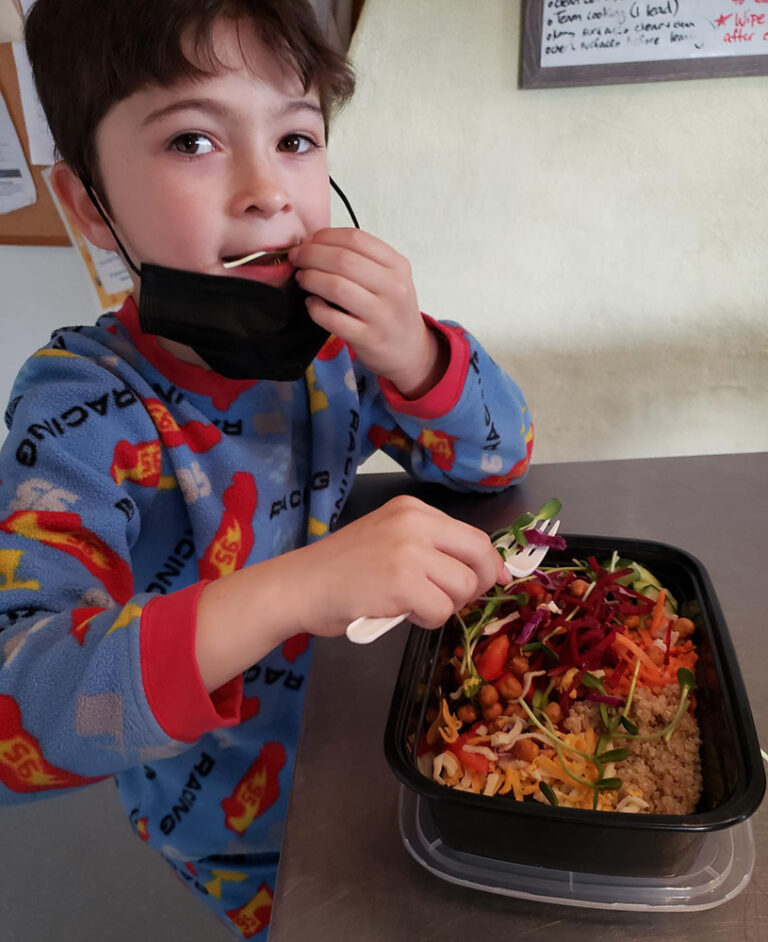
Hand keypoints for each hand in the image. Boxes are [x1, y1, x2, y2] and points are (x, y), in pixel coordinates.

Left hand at [289, 229, 446, 396]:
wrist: (409, 350)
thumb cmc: (390, 309)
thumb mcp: (389, 278)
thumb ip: (360, 259)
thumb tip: (313, 242)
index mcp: (397, 265)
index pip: (355, 238)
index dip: (325, 236)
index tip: (307, 241)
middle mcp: (393, 288)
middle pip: (343, 259)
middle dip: (311, 255)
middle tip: (296, 258)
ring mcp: (382, 315)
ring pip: (337, 287)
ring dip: (310, 279)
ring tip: (302, 279)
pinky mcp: (368, 339)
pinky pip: (332, 319)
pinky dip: (315, 308)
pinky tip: (311, 303)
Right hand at [294, 496, 508, 636]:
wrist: (299, 585)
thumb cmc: (341, 570)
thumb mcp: (389, 540)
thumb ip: (430, 548)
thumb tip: (487, 571)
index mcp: (413, 509)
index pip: (473, 535)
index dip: (488, 564)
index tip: (491, 581)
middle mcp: (415, 522)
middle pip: (479, 555)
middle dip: (478, 584)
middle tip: (452, 600)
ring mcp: (409, 550)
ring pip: (463, 586)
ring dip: (445, 605)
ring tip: (413, 605)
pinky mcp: (402, 582)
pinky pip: (441, 609)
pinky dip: (427, 619)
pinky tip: (401, 613)